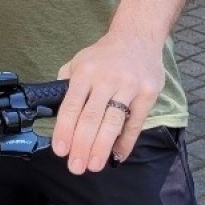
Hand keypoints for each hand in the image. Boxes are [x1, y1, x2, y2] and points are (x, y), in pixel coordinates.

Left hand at [51, 31, 164, 173]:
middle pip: (91, 118)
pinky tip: (118, 156)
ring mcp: (128, 85)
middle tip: (76, 167)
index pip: (71, 106)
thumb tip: (57, 112)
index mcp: (85, 72)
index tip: (60, 151)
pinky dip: (126, 142)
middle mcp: (106, 79)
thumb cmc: (104, 55)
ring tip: (94, 165)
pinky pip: (136, 123)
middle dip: (82, 145)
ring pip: (113, 122)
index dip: (64, 130)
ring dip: (102, 147)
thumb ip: (66, 83)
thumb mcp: (79, 61)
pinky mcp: (148, 93)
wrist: (137, 37)